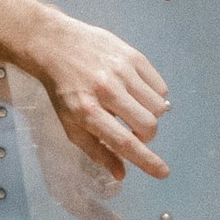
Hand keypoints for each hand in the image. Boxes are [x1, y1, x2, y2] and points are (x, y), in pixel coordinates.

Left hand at [25, 17, 170, 183]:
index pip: (124, 141)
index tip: (163, 172)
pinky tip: (137, 93)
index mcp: (87, 111)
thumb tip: (121, 174)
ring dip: (150, 116)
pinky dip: (154, 96)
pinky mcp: (134, 56)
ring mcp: (122, 71)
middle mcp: (107, 90)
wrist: (56, 45)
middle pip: (147, 124)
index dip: (146, 160)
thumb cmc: (63, 90)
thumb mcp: (71, 124)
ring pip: (157, 106)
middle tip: (132, 131)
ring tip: (133, 110)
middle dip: (146, 136)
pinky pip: (159, 87)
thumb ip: (96, 150)